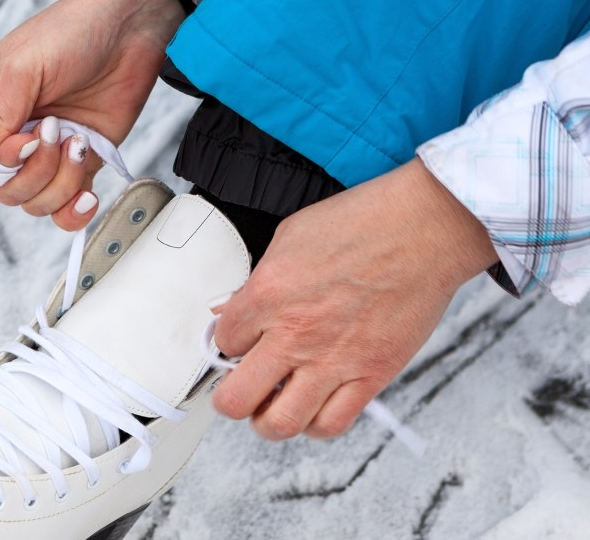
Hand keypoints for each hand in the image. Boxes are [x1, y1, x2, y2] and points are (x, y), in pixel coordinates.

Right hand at [0, 0, 184, 229]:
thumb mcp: (24, 67)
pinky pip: (69, 205)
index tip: (25, 140)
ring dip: (62, 182)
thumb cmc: (72, 30)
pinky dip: (75, 210)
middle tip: (58, 132)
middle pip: (8, 190)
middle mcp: (19, 136)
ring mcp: (53, 153)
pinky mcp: (85, 162)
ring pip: (39, 202)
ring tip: (79, 141)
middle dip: (35, 171)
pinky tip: (87, 195)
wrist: (130, 25)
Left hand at [211, 158, 497, 440]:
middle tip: (240, 388)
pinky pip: (331, 424)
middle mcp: (295, 334)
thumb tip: (233, 308)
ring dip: (268, 419)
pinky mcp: (371, 374)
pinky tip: (313, 406)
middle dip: (231, 398)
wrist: (423, 228)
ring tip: (273, 404)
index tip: (239, 342)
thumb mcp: (288, 238)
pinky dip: (315, 424)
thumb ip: (257, 282)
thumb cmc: (363, 223)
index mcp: (267, 295)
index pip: (223, 342)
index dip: (228, 343)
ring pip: (280, 423)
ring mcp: (333, 360)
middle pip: (236, 399)